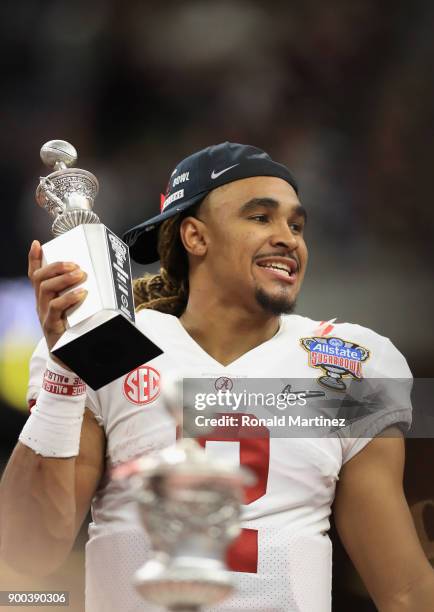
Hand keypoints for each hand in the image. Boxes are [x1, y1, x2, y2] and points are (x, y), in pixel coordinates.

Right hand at [28, 240, 87, 354]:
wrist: (69, 361)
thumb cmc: (75, 331)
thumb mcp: (76, 310)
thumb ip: (83, 295)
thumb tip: (107, 279)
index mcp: (45, 298)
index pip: (35, 275)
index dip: (33, 259)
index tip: (37, 244)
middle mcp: (41, 304)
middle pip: (40, 279)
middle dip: (56, 267)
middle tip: (76, 265)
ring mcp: (45, 315)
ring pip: (46, 290)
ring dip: (63, 279)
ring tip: (80, 275)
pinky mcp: (52, 327)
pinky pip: (56, 308)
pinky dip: (68, 298)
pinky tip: (81, 294)